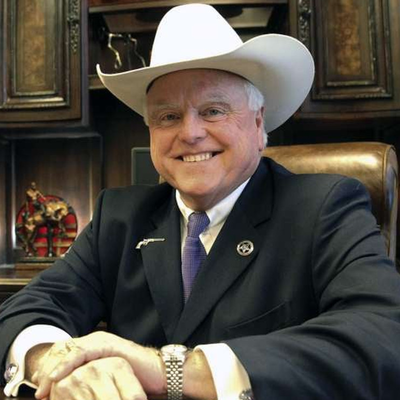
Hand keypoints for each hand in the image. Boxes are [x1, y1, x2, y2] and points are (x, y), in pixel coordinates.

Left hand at [32, 332, 164, 398]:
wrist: (159, 373)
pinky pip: (82, 353)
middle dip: (47, 370)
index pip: (63, 354)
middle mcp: (95, 339)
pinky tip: (57, 376)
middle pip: (62, 351)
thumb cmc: (133, 379)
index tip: (39, 388)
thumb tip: (69, 391)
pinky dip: (67, 364)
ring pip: (68, 351)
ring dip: (53, 369)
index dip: (48, 369)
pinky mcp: (108, 345)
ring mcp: (102, 341)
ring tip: (43, 388)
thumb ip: (89, 378)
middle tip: (38, 391)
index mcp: (92, 346)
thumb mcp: (105, 379)